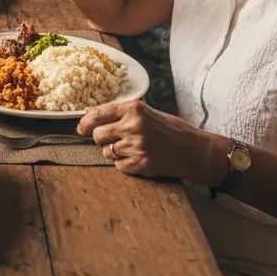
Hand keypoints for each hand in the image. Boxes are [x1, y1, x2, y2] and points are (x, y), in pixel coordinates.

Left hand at [78, 100, 229, 184]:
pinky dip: (124, 164)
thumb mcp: (146, 113)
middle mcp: (133, 126)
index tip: (81, 127)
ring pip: (106, 151)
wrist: (195, 151)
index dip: (85, 122)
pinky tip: (138, 158)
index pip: (97, 114)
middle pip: (97, 135)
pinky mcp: (140, 164)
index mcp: (134, 109)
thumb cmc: (170, 129)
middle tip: (112, 139)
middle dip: (100, 138)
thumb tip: (89, 113)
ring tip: (131, 148)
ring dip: (113, 151)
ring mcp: (136, 147)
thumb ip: (118, 113)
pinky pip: (118, 165)